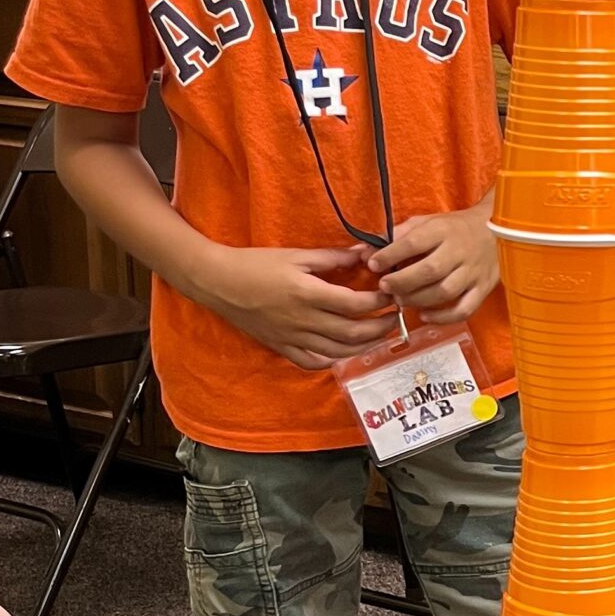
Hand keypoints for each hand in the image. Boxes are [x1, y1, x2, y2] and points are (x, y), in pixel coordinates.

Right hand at [206, 244, 398, 370]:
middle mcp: (302, 320)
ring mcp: (292, 337)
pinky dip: (333, 360)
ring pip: (337, 351)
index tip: (391, 295)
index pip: (354, 304)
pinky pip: (312, 361)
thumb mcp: (296, 255)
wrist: (218, 282)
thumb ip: (332, 258)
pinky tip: (345, 352)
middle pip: (352, 333)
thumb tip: (364, 254)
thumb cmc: (256, 264)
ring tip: (379, 336)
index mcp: (307, 294)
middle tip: (395, 319)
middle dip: (380, 327)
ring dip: (364, 346)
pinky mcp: (281, 347)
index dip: (378, 302)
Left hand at [366, 205, 499, 324]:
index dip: (390, 255)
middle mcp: (459, 251)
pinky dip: (443, 317)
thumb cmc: (454, 229)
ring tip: (400, 300)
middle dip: (402, 282)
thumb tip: (363, 251)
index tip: (373, 264)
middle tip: (384, 287)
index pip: (413, 242)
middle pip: (429, 271)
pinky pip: (464, 309)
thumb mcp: (426, 223)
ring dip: (417, 299)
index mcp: (442, 230)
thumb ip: (396, 236)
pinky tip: (424, 315)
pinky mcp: (483, 289)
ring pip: (444, 292)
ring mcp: (473, 272)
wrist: (497, 230)